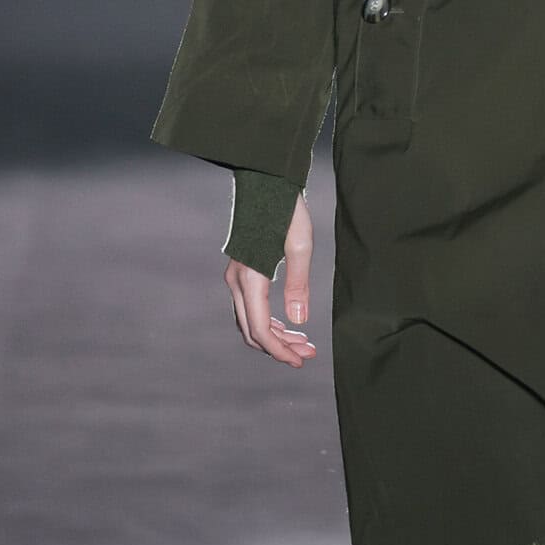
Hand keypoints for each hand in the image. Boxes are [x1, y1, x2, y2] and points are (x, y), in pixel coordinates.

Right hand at [224, 188, 319, 366]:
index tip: (301, 361)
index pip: (260, 329)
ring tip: (304, 342)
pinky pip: (250, 309)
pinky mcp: (240, 273)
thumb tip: (300, 322)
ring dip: (275, 337)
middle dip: (280, 348)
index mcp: (250, 277)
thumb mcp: (300, 246)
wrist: (266, 183)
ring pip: (250, 322)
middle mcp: (236, 281)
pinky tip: (289, 325)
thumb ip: (299, 285)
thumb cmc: (286, 210)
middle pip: (252, 331)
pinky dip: (268, 322)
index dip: (279, 351)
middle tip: (309, 353)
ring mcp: (235, 278)